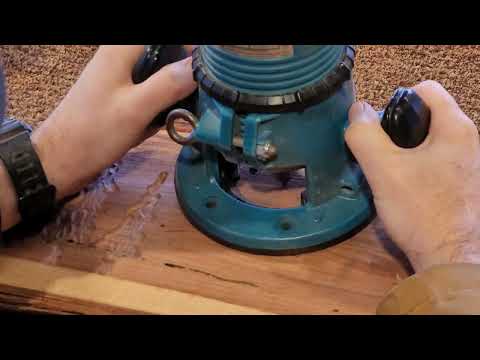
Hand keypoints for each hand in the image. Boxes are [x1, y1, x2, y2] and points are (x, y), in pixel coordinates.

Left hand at [31, 45, 195, 200]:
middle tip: (202, 92)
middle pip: (165, 51)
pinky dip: (165, 100)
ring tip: (190, 106)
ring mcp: (122, 75)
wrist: (62, 160)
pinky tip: (170, 116)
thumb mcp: (136, 109)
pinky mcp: (123, 93)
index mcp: (121, 49)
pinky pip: (152, 88)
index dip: (189, 48)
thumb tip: (199, 67)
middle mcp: (121, 55)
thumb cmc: (94, 133)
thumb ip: (168, 84)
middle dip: (184, 69)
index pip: (166, 38)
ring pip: (161, 70)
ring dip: (176, 87)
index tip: (206, 69)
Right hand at [346, 80, 479, 272]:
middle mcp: (467, 140)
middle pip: (423, 115)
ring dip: (402, 151)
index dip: (395, 101)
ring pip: (426, 140)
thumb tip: (356, 112)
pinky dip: (413, 167)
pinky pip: (432, 161)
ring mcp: (467, 163)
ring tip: (386, 173)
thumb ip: (365, 135)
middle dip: (395, 130)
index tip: (378, 129)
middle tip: (378, 154)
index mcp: (455, 127)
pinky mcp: (461, 183)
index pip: (424, 89)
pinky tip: (401, 188)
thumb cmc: (420, 210)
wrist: (449, 258)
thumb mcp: (384, 169)